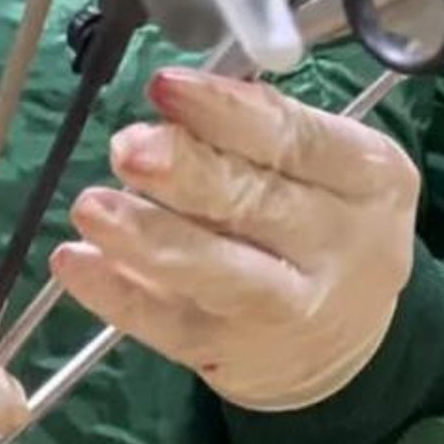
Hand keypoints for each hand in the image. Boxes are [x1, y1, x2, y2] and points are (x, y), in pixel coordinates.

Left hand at [51, 66, 418, 412]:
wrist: (350, 337)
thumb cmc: (318, 216)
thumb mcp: (320, 162)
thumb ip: (253, 129)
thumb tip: (169, 100)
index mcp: (368, 178)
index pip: (297, 140)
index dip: (227, 113)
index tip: (165, 86)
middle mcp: (339, 247)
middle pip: (260, 206)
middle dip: (187, 175)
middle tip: (127, 148)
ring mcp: (291, 311)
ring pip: (220, 275)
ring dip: (148, 238)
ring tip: (91, 207)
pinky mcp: (235, 357)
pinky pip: (170, 326)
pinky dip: (118, 295)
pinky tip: (75, 261)